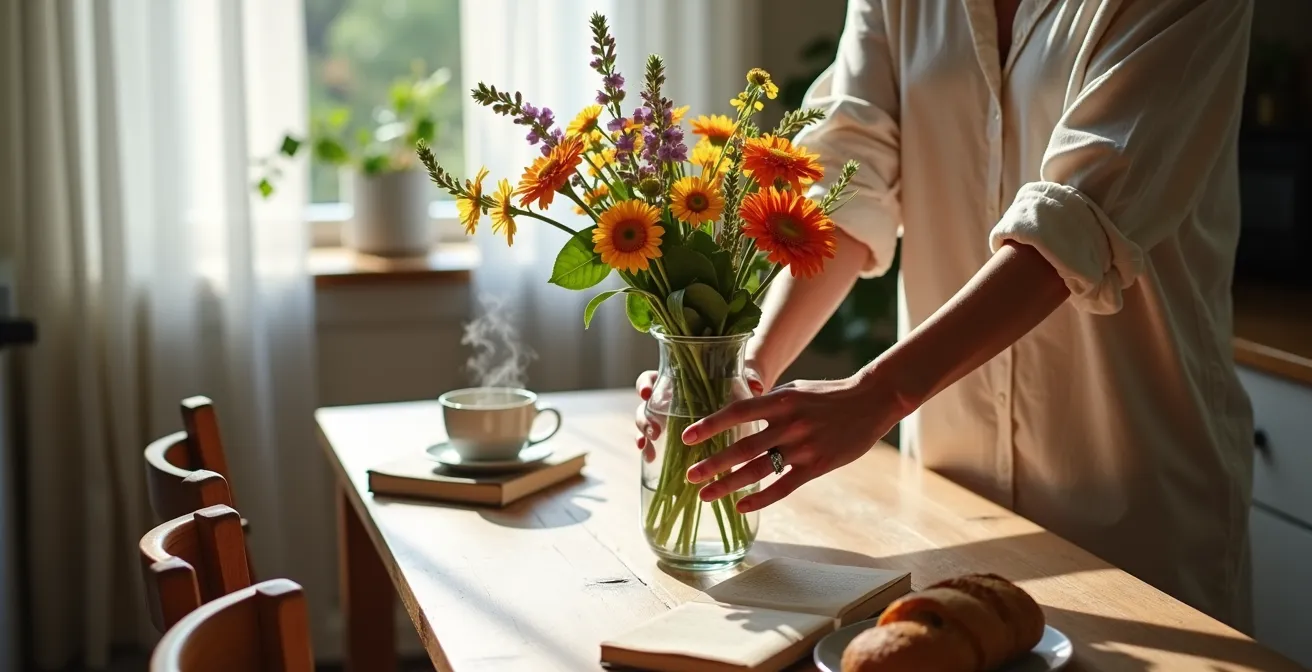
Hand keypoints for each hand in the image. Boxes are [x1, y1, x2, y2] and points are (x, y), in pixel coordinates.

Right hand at [634, 362, 768, 460]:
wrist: (746, 404)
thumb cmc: (740, 385)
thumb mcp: (744, 379)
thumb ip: (750, 379)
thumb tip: (758, 386)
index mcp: (676, 379)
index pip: (651, 378)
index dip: (644, 385)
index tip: (646, 394)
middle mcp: (667, 399)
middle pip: (645, 406)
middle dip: (644, 419)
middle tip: (654, 431)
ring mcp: (668, 419)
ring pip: (647, 425)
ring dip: (644, 437)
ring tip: (649, 450)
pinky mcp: (674, 438)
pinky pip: (657, 443)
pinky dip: (651, 450)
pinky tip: (652, 460)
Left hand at [682, 369, 907, 512]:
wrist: (871, 402)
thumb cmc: (827, 395)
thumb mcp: (794, 390)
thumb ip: (767, 403)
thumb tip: (734, 414)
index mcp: (781, 401)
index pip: (738, 412)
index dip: (711, 425)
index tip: (687, 437)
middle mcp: (790, 424)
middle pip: (743, 447)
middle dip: (713, 464)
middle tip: (690, 475)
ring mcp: (804, 447)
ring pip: (759, 470)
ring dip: (729, 484)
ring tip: (706, 494)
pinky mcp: (816, 466)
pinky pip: (783, 487)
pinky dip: (761, 499)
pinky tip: (741, 506)